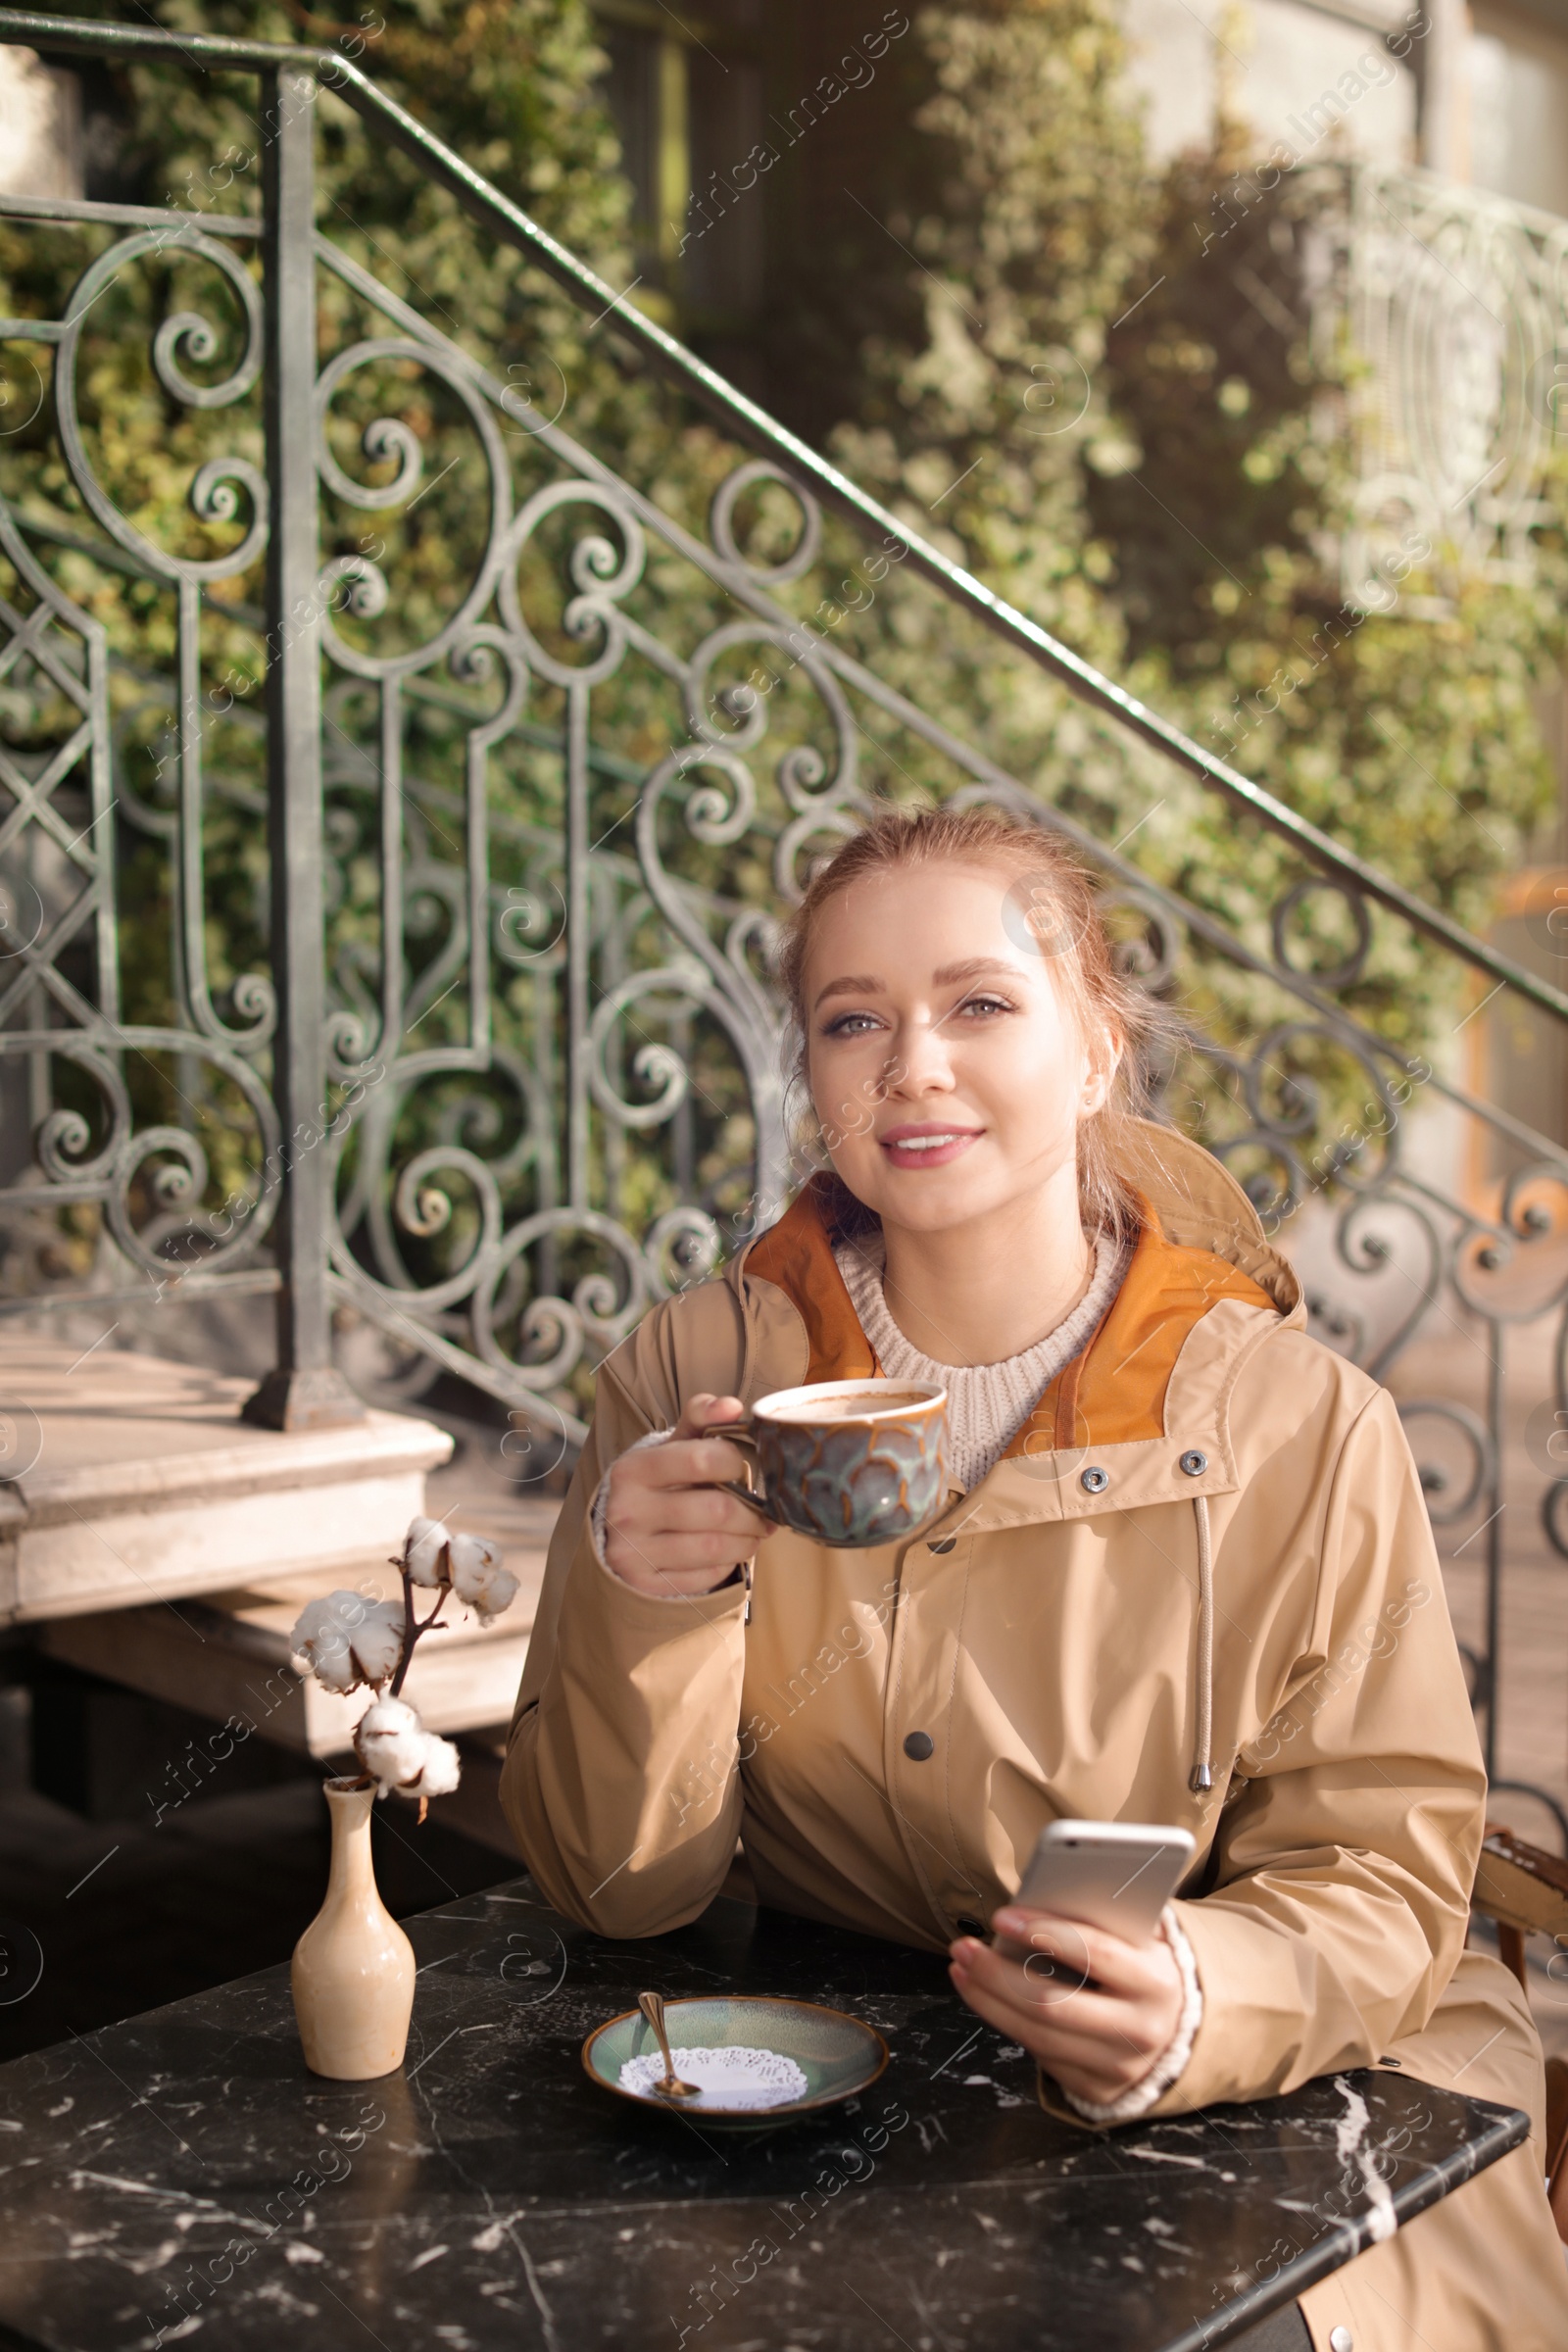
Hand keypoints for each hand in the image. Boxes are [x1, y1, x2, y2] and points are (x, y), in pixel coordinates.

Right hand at [602, 1392, 778, 1597]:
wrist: (618, 1530)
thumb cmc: (659, 1481)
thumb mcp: (672, 1445)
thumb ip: (702, 1418)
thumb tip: (732, 1406)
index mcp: (633, 1470)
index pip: (703, 1460)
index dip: (737, 1463)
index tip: (745, 1467)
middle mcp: (627, 1512)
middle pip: (716, 1510)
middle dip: (753, 1511)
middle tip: (764, 1510)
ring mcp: (633, 1554)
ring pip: (716, 1547)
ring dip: (748, 1540)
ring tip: (754, 1531)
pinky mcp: (645, 1586)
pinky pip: (706, 1576)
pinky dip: (728, 1564)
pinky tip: (728, 1551)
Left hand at [948, 1904, 1184, 2107]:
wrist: (1175, 2028)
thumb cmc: (1141, 1966)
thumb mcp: (1137, 1939)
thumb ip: (1099, 1921)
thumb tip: (1030, 1905)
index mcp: (1157, 1982)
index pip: (1095, 1953)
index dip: (1044, 1932)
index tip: (1001, 1916)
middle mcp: (1142, 2030)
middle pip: (1051, 2004)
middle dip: (997, 1974)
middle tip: (963, 1947)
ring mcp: (1120, 2067)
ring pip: (1037, 2034)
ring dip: (988, 1999)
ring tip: (962, 1967)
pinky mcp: (1098, 2089)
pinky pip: (1041, 2055)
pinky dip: (1006, 2022)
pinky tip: (984, 1996)